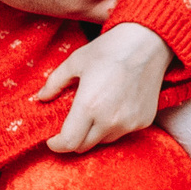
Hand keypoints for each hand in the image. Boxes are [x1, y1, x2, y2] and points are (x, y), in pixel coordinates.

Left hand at [38, 22, 173, 153]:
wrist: (148, 43)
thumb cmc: (110, 49)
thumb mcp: (75, 61)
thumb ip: (55, 82)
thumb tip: (42, 97)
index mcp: (89, 106)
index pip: (69, 142)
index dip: (57, 145)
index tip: (52, 139)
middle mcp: (110, 120)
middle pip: (84, 146)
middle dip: (73, 140)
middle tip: (70, 126)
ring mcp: (129, 123)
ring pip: (104, 141)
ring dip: (94, 133)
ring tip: (94, 112)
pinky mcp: (144, 121)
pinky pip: (122, 132)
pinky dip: (114, 126)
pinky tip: (114, 106)